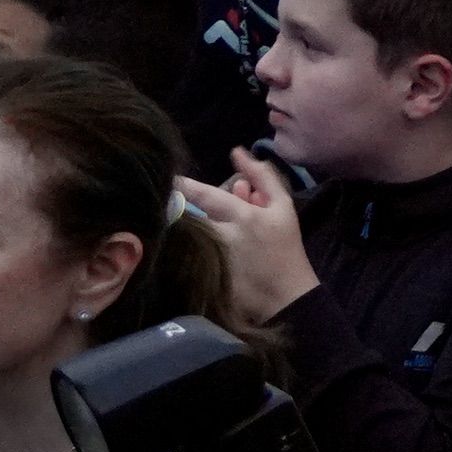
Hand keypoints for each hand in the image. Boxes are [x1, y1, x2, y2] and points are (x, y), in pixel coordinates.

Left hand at [177, 151, 319, 321]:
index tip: (168, 177)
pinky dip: (177, 252)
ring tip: (170, 227)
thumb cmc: (285, 249)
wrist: (286, 299)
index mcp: (243, 217)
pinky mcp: (200, 283)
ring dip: (176, 231)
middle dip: (175, 209)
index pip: (205, 195)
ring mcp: (210, 262)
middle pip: (187, 218)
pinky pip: (181, 261)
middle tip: (165, 202)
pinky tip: (179, 252)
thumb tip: (237, 152)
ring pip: (183, 239)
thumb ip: (263, 177)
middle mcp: (223, 238)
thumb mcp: (283, 208)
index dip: (183, 185)